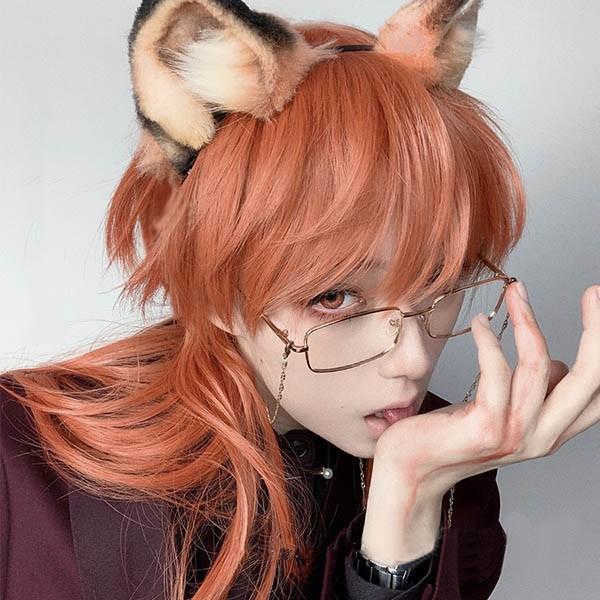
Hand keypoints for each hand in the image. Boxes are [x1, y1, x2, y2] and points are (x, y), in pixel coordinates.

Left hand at [375, 282, 599, 497]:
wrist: (411, 471)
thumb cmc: (451, 434)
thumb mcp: (503, 413)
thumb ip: (534, 393)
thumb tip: (555, 361)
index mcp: (551, 432)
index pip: (599, 394)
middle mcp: (542, 437)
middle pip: (588, 378)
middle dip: (596, 330)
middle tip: (593, 292)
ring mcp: (514, 435)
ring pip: (540, 364)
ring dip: (527, 319)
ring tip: (515, 293)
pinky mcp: (485, 427)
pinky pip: (497, 369)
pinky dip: (489, 338)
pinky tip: (478, 323)